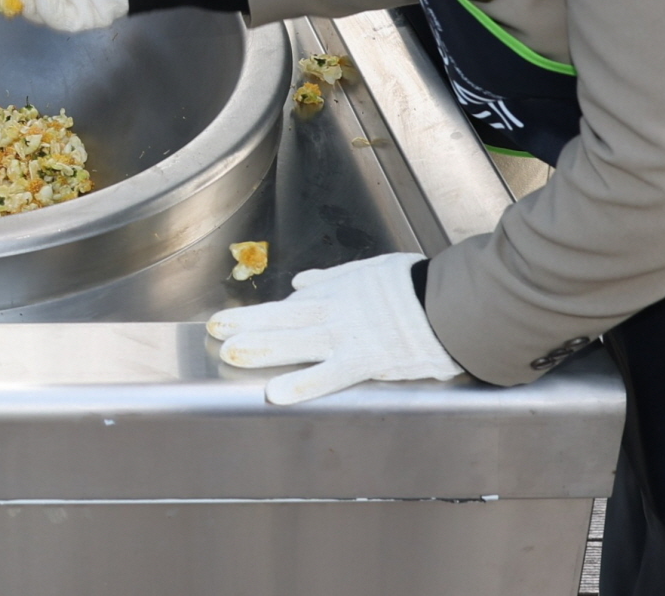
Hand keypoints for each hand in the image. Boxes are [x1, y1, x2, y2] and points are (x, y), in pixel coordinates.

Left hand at [205, 253, 462, 403]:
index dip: (262, 313)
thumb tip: (302, 282)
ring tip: (229, 352)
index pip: (291, 304)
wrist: (450, 304)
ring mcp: (348, 336)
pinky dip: (302, 384)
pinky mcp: (365, 360)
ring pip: (295, 342)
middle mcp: (335, 311)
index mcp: (337, 290)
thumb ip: (333, 279)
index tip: (236, 319)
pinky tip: (276, 393)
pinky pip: (328, 375)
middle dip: (246, 323)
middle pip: (283, 317)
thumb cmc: (416, 286)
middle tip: (214, 328)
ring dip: (261, 347)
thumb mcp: (371, 271)